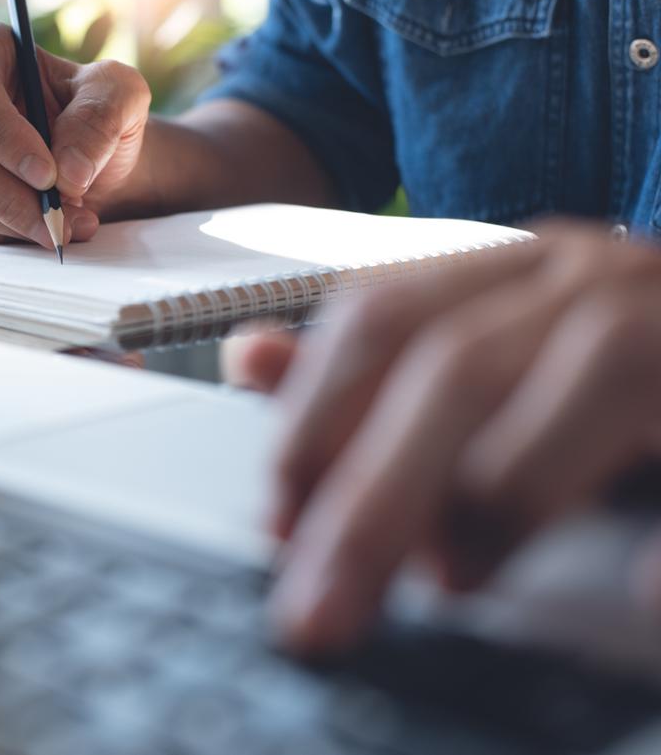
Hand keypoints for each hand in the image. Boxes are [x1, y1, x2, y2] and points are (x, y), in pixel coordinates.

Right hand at [0, 20, 150, 247]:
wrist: (79, 161)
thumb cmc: (92, 116)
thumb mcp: (118, 96)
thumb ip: (100, 119)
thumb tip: (69, 172)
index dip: (5, 137)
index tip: (48, 176)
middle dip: (12, 196)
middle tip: (60, 218)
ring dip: (15, 223)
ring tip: (67, 226)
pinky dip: (3, 237)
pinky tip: (39, 229)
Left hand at [223, 224, 660, 652]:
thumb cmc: (613, 376)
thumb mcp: (481, 364)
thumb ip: (370, 371)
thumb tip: (248, 357)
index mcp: (514, 269)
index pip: (381, 316)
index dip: (314, 418)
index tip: (277, 520)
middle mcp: (597, 274)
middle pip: (460, 361)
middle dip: (376, 492)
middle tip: (324, 600)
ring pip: (593, 371)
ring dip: (507, 492)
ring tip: (455, 580)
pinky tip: (643, 589)